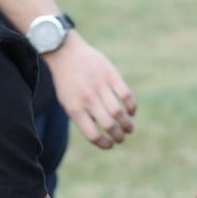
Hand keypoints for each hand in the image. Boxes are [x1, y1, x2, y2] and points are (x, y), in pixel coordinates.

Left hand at [44, 34, 136, 148]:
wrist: (64, 52)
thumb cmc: (67, 81)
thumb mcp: (67, 101)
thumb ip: (82, 116)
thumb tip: (103, 131)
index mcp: (75, 109)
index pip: (92, 135)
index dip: (104, 144)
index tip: (110, 145)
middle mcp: (87, 99)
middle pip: (109, 125)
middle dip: (119, 136)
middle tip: (122, 138)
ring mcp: (100, 86)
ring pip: (119, 112)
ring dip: (128, 124)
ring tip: (129, 128)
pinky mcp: (111, 75)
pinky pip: (126, 95)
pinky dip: (132, 106)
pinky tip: (131, 111)